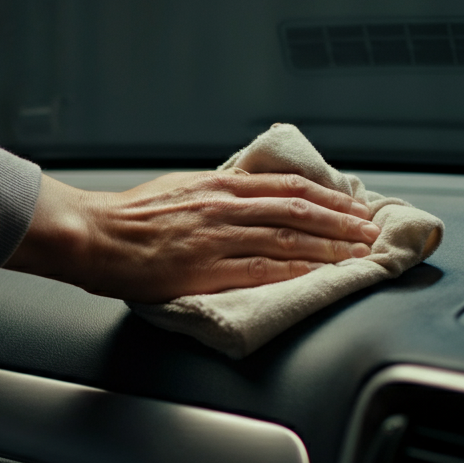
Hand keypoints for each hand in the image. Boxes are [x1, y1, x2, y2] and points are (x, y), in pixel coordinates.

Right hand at [5, 170, 379, 302]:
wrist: (93, 234)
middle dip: (341, 223)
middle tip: (370, 233)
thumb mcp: (179, 188)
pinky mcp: (207, 269)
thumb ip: (216, 192)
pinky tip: (317, 276)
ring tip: (356, 256)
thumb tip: (246, 194)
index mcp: (220, 186)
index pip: (289, 188)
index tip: (352, 206)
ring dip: (329, 248)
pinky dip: (296, 272)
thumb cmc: (128, 216)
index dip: (328, 197)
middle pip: (299, 212)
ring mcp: (219, 238)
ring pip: (289, 240)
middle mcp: (226, 206)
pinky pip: (263, 269)